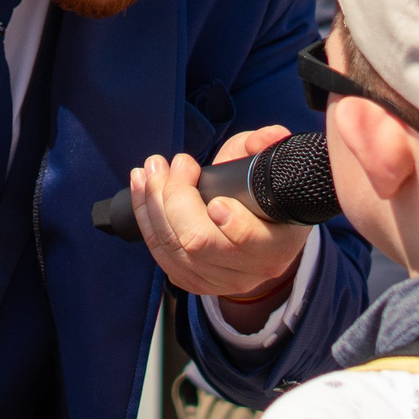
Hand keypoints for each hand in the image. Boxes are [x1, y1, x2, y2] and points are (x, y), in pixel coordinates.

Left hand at [131, 124, 308, 312]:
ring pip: (171, 247)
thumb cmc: (262, 194)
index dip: (231, 223)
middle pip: (197, 242)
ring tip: (152, 169)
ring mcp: (218, 281)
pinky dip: (144, 217)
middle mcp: (249, 270)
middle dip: (176, 196)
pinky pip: (159, 252)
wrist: (258, 229)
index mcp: (276, 245)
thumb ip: (268, 147)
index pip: (249, 241)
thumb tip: (267, 136)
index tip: (216, 199)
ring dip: (152, 202)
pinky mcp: (191, 280)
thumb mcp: (269, 166)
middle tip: (175, 164)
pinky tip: (141, 187)